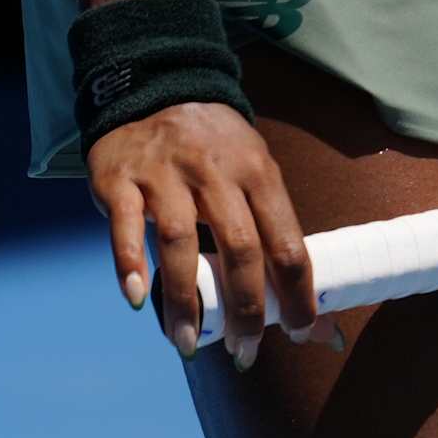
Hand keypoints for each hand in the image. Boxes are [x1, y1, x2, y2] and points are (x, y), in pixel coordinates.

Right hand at [85, 101, 342, 367]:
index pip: (287, 240)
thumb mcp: (252, 172)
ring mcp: (165, 172)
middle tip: (245, 353)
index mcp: (257, 171)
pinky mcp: (121, 177)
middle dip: (246, 308)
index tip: (301, 334)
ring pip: (180, 240)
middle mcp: (214, 171)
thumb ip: (274, 235)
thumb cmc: (214, 149)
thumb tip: (316, 315)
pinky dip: (129, 262)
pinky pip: (126, 224)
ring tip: (188, 343)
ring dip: (185, 300)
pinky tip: (137, 297)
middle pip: (239, 246)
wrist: (155, 84)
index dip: (297, 292)